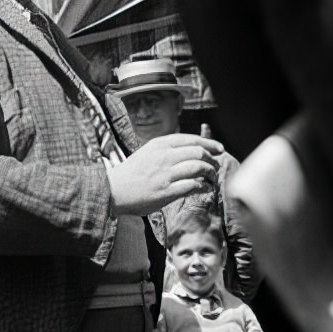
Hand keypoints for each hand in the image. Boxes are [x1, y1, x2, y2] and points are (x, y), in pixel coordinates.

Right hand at [107, 134, 223, 215]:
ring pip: (198, 167)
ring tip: (212, 178)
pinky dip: (203, 186)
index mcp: (160, 144)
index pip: (191, 139)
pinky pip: (192, 185)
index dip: (209, 143)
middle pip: (198, 152)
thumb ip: (167, 149)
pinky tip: (205, 188)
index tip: (219, 149)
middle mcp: (164, 156)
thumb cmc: (131, 173)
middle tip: (216, 166)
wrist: (113, 190)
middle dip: (212, 159)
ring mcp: (165, 174)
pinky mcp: (166, 192)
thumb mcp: (148, 152)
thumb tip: (190, 150)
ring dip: (210, 173)